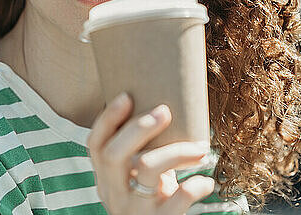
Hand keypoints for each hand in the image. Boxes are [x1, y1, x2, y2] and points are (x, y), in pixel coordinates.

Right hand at [86, 92, 214, 214]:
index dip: (107, 119)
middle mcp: (114, 193)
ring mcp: (135, 209)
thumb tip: (161, 107)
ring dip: (178, 150)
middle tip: (165, 111)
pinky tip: (205, 182)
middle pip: (114, 154)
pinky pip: (179, 197)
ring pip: (147, 167)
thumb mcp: (135, 180)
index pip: (95, 145)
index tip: (127, 96)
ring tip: (201, 148)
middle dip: (140, 127)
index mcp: (105, 178)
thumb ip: (137, 155)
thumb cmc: (152, 201)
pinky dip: (196, 185)